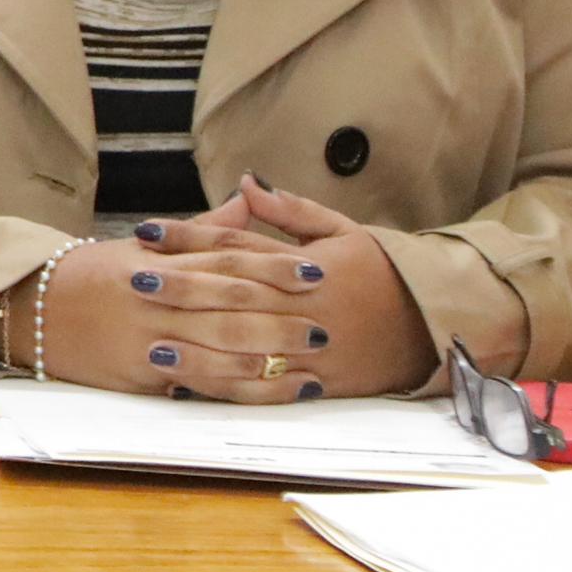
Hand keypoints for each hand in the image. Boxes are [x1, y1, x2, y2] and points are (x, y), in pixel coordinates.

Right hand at [29, 226, 334, 401]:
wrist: (30, 307)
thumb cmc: (91, 275)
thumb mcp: (140, 244)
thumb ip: (201, 230)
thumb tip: (248, 199)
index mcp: (159, 261)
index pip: (224, 259)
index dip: (272, 265)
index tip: (315, 270)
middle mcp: (157, 297)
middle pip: (230, 303)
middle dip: (282, 311)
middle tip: (327, 317)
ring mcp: (150, 335)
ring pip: (222, 344)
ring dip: (273, 350)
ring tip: (314, 353)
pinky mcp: (143, 371)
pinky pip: (205, 380)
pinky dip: (247, 385)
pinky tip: (280, 386)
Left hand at [132, 181, 435, 397]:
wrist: (437, 321)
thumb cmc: (383, 270)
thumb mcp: (343, 231)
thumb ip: (291, 211)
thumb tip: (246, 182)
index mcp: (307, 266)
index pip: (238, 248)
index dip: (189, 238)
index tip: (146, 231)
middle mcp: (307, 307)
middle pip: (235, 296)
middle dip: (183, 289)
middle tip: (134, 282)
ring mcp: (315, 349)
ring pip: (248, 350)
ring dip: (198, 349)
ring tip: (151, 346)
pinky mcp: (323, 382)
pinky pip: (269, 389)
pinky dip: (229, 389)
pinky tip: (191, 387)